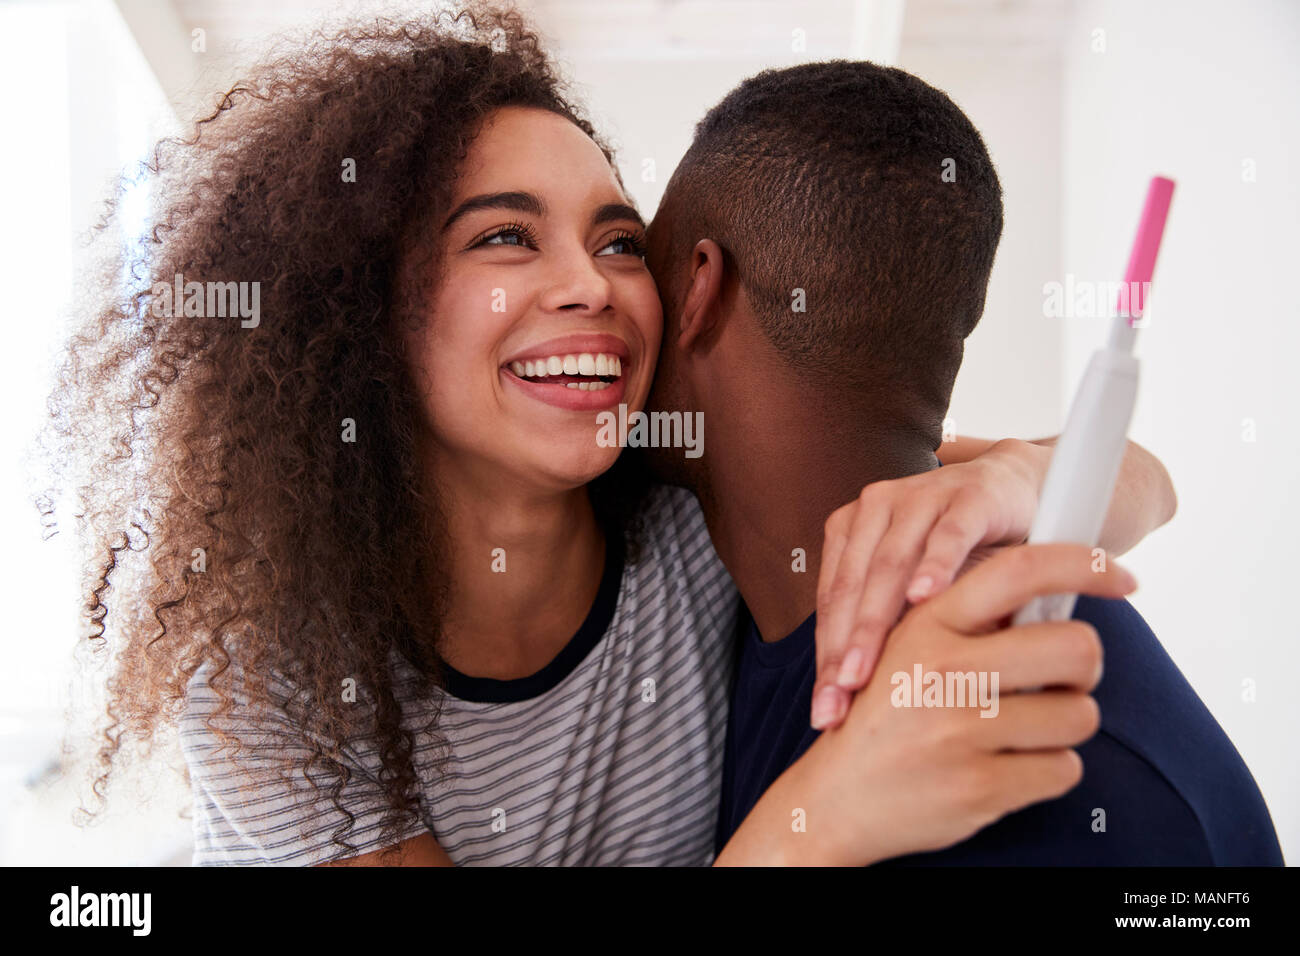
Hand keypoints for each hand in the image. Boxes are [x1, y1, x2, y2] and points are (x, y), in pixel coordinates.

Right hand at [743, 543, 1136, 866]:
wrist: (833, 798)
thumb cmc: (883, 717)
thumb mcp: (906, 649)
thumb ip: (966, 619)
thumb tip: (1051, 590)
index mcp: (925, 624)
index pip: (1018, 570)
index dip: (1082, 565)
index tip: (1124, 576)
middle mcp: (943, 671)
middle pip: (1075, 646)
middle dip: (1083, 667)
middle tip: (1064, 679)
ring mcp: (960, 730)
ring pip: (1080, 714)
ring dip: (1065, 725)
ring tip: (1025, 729)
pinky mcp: (979, 786)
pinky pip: (1064, 769)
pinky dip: (1048, 770)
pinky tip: (1009, 766)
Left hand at [812, 438, 1050, 728]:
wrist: (1013, 489)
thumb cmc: (956, 551)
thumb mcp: (917, 590)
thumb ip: (893, 629)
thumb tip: (873, 705)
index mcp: (851, 531)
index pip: (831, 603)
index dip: (826, 658)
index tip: (825, 710)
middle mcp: (875, 510)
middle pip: (851, 588)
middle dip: (843, 650)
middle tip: (839, 700)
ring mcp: (919, 498)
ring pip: (889, 564)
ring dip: (876, 620)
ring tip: (865, 669)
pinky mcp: (967, 497)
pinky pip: (947, 534)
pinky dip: (935, 566)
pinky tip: (925, 601)